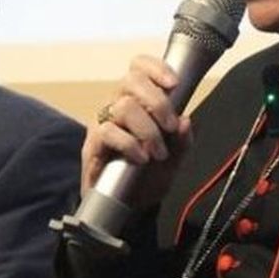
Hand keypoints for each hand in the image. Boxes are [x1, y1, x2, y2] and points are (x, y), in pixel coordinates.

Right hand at [80, 55, 193, 207]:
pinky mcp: (92, 144)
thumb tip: (186, 120)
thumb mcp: (175, 160)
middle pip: (131, 80)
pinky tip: (140, 158)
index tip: (175, 84)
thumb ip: (183, 141)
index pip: (139, 67)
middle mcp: (116, 106)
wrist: (128, 210)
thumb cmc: (148, 178)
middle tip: (170, 127)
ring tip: (157, 152)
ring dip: (147, 129)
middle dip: (158, 102)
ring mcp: (102, 123)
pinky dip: (129, 143)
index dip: (156, 67)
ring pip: (122, 106)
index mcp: (137, 101)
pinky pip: (107, 131)